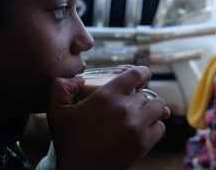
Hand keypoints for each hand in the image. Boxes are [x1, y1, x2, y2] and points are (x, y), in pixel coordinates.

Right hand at [46, 66, 170, 169]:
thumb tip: (79, 78)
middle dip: (142, 98)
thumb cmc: (68, 142)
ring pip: (158, 108)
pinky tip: (145, 130)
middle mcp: (123, 107)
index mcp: (106, 95)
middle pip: (146, 94)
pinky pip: (160, 127)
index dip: (143, 72)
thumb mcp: (56, 111)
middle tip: (136, 105)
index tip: (144, 75)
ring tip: (145, 114)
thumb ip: (59, 86)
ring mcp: (135, 125)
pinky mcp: (143, 143)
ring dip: (153, 110)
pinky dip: (155, 127)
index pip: (135, 75)